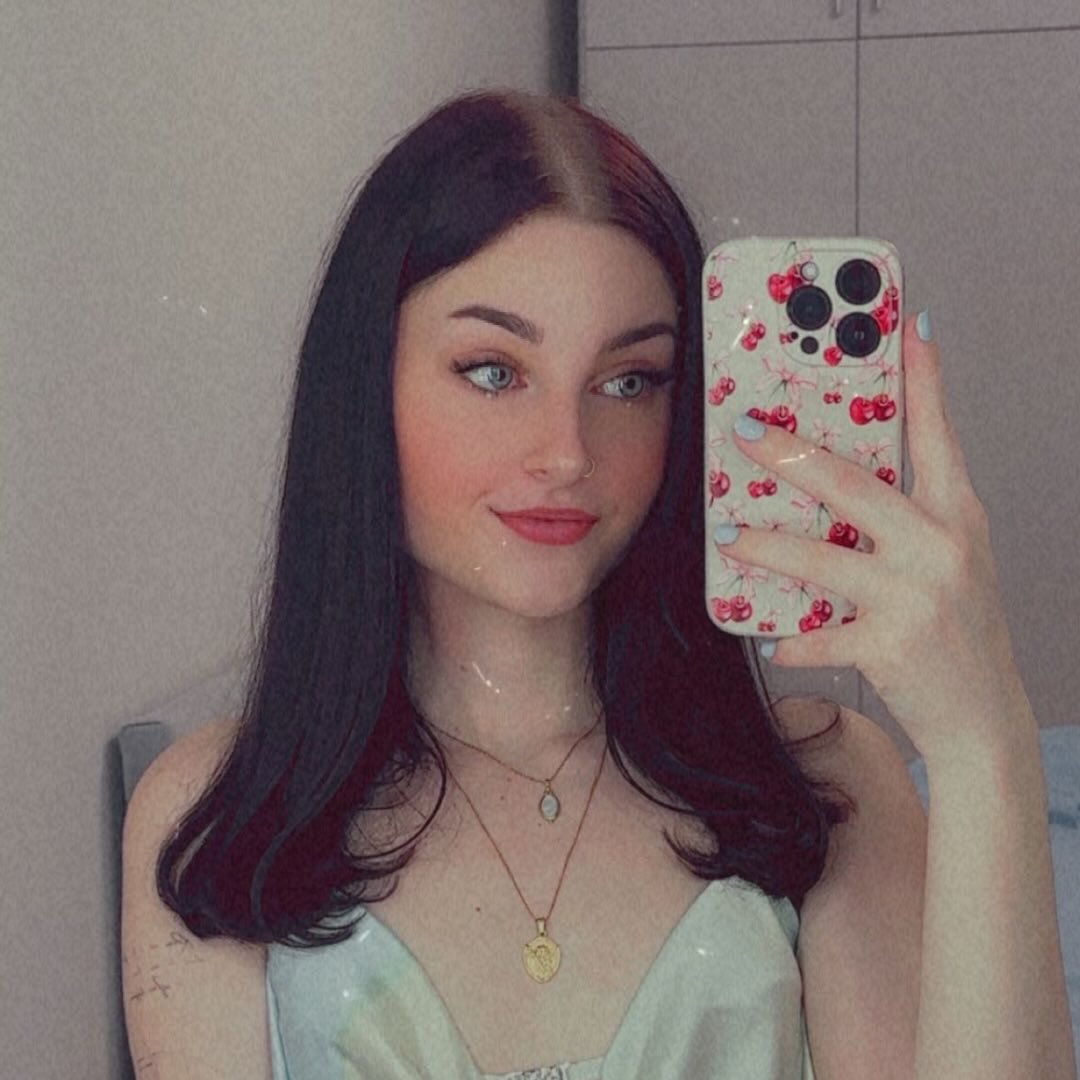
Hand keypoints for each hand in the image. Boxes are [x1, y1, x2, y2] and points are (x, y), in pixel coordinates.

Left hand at [720, 313, 1032, 761]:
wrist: (983, 716)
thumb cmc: (956, 628)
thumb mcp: (949, 559)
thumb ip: (904, 518)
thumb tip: (832, 481)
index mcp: (958, 518)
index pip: (939, 435)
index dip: (923, 379)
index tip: (907, 324)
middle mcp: (942, 548)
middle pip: (858, 487)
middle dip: (794, 455)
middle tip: (744, 430)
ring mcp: (918, 598)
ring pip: (824, 559)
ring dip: (767, 545)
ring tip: (727, 534)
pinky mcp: (892, 648)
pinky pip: (820, 635)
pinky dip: (791, 637)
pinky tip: (769, 637)